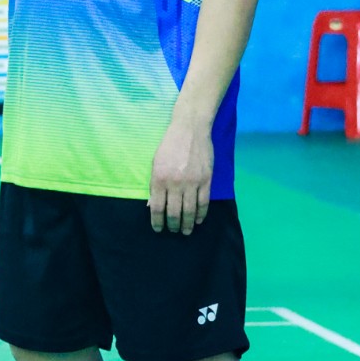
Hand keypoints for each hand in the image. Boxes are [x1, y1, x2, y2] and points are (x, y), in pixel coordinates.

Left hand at [149, 111, 212, 235]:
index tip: (158, 229)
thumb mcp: (155, 163)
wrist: (190, 129)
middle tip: (173, 231)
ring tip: (186, 231)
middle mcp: (175, 183)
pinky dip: (201, 214)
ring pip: (190, 211)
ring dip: (188, 224)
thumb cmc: (169, 145)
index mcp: (159, 179)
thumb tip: (153, 205)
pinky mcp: (206, 180)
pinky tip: (199, 220)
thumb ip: (155, 184)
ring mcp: (192, 182)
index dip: (157, 222)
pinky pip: (204, 203)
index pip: (157, 208)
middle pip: (174, 213)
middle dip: (172, 225)